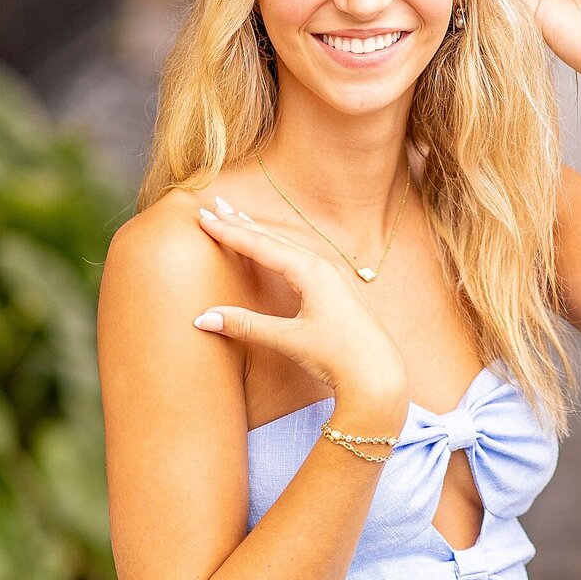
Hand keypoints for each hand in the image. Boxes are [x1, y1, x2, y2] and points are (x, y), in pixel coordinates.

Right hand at [192, 199, 409, 414]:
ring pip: (288, 243)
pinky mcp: (335, 286)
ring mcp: (331, 273)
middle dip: (241, 222)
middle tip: (214, 206)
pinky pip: (299, 254)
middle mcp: (322, 265)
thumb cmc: (338, 355)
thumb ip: (247, 326)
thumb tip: (202, 319)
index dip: (230, 232)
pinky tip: (274, 246)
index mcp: (311, 271)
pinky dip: (277, 245)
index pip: (261, 245)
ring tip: (237, 218)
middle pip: (274, 237)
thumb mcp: (290, 340)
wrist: (378, 373)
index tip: (204, 218)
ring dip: (260, 231)